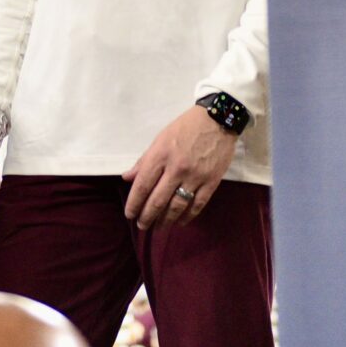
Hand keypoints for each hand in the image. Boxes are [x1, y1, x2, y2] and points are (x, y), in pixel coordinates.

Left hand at [124, 105, 239, 230]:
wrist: (218, 119)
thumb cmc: (185, 127)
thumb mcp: (161, 138)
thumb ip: (144, 160)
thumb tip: (127, 178)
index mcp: (160, 155)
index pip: (142, 185)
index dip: (134, 203)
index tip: (129, 214)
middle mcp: (176, 168)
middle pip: (158, 200)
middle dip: (147, 217)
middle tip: (142, 226)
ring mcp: (195, 176)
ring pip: (177, 206)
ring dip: (165, 220)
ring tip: (158, 227)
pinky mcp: (212, 182)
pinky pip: (197, 205)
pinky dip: (188, 217)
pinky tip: (180, 222)